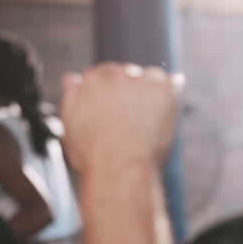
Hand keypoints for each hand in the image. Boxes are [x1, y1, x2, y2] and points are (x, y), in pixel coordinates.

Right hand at [60, 63, 182, 173]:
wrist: (118, 170)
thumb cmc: (94, 156)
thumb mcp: (70, 125)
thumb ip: (72, 98)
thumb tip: (72, 79)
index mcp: (90, 80)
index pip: (106, 75)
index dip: (114, 96)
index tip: (117, 114)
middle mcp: (114, 74)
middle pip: (130, 75)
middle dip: (133, 94)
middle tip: (133, 123)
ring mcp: (139, 79)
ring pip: (151, 78)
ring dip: (152, 94)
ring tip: (147, 124)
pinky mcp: (161, 87)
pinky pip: (172, 83)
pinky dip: (171, 97)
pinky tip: (163, 117)